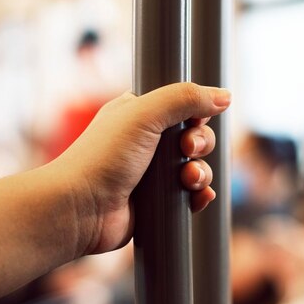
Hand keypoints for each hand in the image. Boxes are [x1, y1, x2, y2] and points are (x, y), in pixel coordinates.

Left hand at [51, 83, 231, 254]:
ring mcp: (149, 174)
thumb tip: (224, 95)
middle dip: (201, 143)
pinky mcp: (155, 202)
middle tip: (187, 150)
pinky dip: (198, 196)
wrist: (79, 208)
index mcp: (136, 114)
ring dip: (200, 172)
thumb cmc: (102, 158)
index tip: (192, 118)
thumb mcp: (143, 114)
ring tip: (187, 180)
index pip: (180, 105)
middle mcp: (144, 142)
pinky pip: (189, 196)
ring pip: (195, 167)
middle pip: (193, 136)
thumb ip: (184, 98)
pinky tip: (196, 197)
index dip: (194, 111)